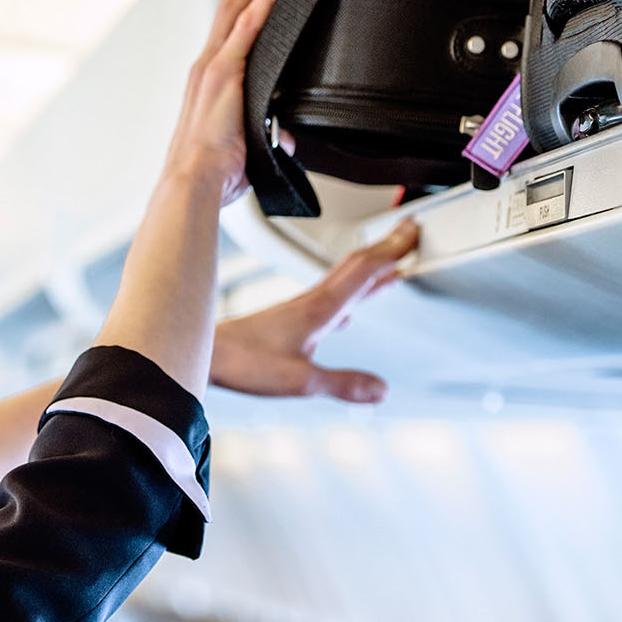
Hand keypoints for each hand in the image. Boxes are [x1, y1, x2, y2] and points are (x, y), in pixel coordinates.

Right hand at [163, 0, 295, 206]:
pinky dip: (260, 8)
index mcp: (208, 81)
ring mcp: (212, 68)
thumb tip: (285, 138)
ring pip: (236, 10)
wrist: (194, 182)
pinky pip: (243, 32)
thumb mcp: (245, 146)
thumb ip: (266, 134)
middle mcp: (205, 67)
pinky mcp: (221, 75)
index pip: (230, 28)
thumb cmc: (211, 171)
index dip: (250, 2)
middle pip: (231, 7)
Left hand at [209, 219, 417, 402]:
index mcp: (319, 309)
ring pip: (344, 279)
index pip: (364, 271)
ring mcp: (301, 307)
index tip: (413, 233)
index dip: (391, 250)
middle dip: (386, 247)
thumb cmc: (243, 362)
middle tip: (410, 232)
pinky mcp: (291, 318)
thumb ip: (341, 383)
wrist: (208, 354)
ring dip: (371, 267)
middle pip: (357, 266)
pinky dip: (349, 293)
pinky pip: (331, 296)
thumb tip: (380, 389)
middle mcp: (312, 302)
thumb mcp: (300, 380)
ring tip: (393, 263)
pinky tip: (352, 308)